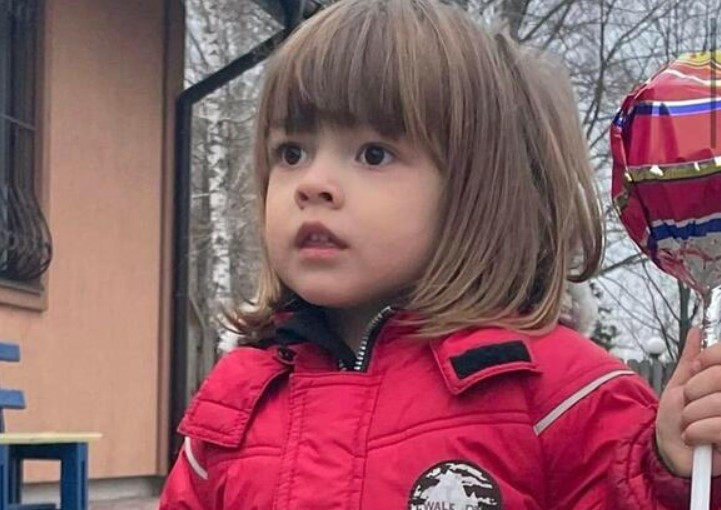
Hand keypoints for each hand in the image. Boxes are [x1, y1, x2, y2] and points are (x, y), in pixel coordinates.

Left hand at [656, 328, 720, 475]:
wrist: (671, 453)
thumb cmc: (678, 419)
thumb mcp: (680, 385)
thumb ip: (691, 360)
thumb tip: (697, 332)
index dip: (708, 358)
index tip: (696, 369)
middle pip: (720, 376)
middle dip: (694, 389)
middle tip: (690, 402)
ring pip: (718, 402)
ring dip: (691, 414)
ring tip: (690, 424)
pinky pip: (718, 427)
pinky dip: (697, 432)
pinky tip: (694, 437)